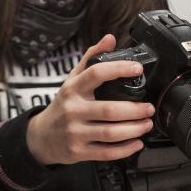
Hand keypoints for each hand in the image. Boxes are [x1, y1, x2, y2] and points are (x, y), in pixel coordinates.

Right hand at [26, 34, 154, 164]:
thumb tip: (110, 38)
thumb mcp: (73, 78)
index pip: (95, 74)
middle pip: (109, 110)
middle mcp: (73, 110)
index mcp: (73, 88)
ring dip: (134, 129)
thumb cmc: (63, 104)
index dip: (118, 69)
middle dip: (135, 110)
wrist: (41, 137)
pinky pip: (106, 152)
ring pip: (110, 133)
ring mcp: (75, 132)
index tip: (137, 68)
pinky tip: (137, 143)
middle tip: (149, 107)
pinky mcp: (78, 152)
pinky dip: (125, 149)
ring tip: (147, 123)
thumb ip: (92, 57)